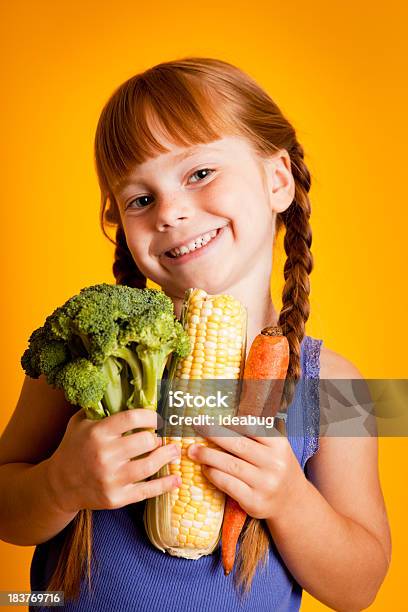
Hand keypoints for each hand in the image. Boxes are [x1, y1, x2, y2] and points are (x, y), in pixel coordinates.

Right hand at [46, 408, 180, 513]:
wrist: (58, 485)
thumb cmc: (73, 448)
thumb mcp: (80, 422)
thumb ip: (100, 407)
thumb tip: (126, 390)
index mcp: (97, 433)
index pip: (132, 418)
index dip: (150, 416)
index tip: (157, 418)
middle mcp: (105, 456)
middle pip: (145, 442)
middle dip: (158, 438)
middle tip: (162, 437)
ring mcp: (111, 479)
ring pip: (149, 465)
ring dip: (167, 456)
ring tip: (174, 450)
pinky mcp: (116, 498)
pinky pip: (146, 491)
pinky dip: (165, 485)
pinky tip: (176, 479)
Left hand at [187, 423, 305, 520]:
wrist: (293, 502)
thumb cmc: (276, 467)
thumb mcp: (275, 447)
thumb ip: (256, 434)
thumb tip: (222, 418)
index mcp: (279, 444)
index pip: (251, 427)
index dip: (229, 422)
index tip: (211, 416)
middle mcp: (275, 463)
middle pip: (238, 445)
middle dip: (213, 434)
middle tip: (196, 427)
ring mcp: (266, 484)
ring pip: (230, 465)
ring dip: (208, 456)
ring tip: (192, 450)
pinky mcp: (255, 502)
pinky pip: (228, 484)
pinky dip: (213, 474)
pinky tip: (205, 468)